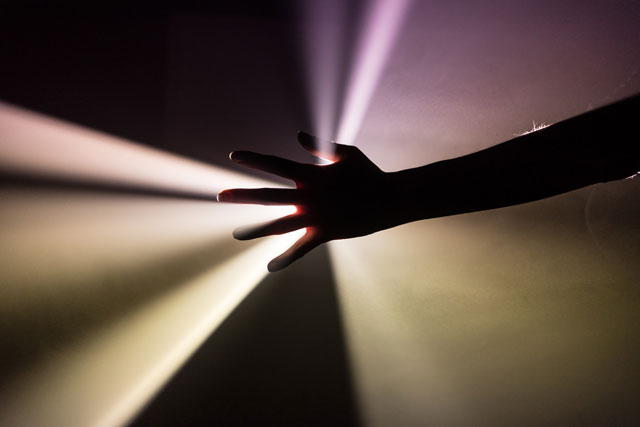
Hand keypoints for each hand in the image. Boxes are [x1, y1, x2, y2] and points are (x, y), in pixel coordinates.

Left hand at [218, 131, 391, 271]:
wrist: (390, 199)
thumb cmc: (368, 172)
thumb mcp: (345, 153)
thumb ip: (319, 145)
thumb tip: (298, 134)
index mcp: (311, 174)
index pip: (275, 164)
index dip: (253, 159)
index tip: (233, 156)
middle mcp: (309, 196)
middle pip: (268, 195)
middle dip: (243, 195)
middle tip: (221, 195)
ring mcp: (315, 217)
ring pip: (279, 225)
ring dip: (255, 230)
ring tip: (235, 234)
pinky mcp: (324, 234)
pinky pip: (300, 249)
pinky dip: (286, 259)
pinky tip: (269, 267)